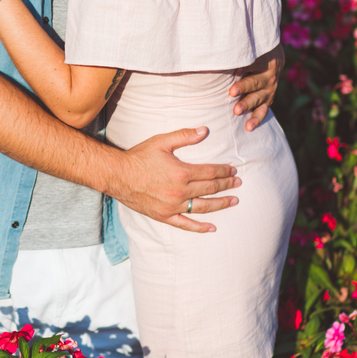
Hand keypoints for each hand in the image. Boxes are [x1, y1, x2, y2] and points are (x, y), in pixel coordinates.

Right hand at [106, 126, 240, 232]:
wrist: (117, 175)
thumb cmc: (139, 156)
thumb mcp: (161, 142)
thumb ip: (184, 136)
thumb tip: (205, 130)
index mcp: (181, 172)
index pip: (210, 173)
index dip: (224, 171)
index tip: (233, 170)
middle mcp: (180, 191)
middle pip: (210, 189)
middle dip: (227, 185)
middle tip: (238, 183)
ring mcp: (173, 206)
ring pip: (203, 207)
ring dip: (221, 204)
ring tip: (234, 201)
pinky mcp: (164, 216)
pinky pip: (186, 224)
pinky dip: (200, 227)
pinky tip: (212, 227)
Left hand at [229, 42, 284, 131]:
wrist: (271, 62)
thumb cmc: (251, 55)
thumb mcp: (248, 52)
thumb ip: (236, 54)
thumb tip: (215, 54)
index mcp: (265, 61)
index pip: (255, 63)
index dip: (245, 67)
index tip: (235, 71)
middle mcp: (268, 76)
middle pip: (255, 82)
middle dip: (243, 87)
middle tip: (231, 92)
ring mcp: (269, 90)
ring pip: (258, 97)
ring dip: (247, 104)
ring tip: (236, 111)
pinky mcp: (268, 101)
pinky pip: (262, 112)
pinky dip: (255, 119)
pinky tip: (248, 127)